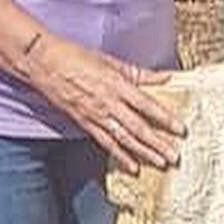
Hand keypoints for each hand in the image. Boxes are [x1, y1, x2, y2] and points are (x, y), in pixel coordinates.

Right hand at [23, 34, 184, 173]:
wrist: (43, 63)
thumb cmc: (76, 57)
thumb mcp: (111, 62)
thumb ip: (140, 74)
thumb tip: (166, 77)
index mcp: (117, 84)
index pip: (147, 105)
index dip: (165, 118)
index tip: (181, 129)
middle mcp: (108, 103)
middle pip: (138, 127)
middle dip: (159, 143)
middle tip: (175, 156)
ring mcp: (96, 115)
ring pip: (125, 139)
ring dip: (144, 153)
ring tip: (161, 163)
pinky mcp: (84, 123)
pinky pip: (106, 143)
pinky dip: (120, 156)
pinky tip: (133, 166)